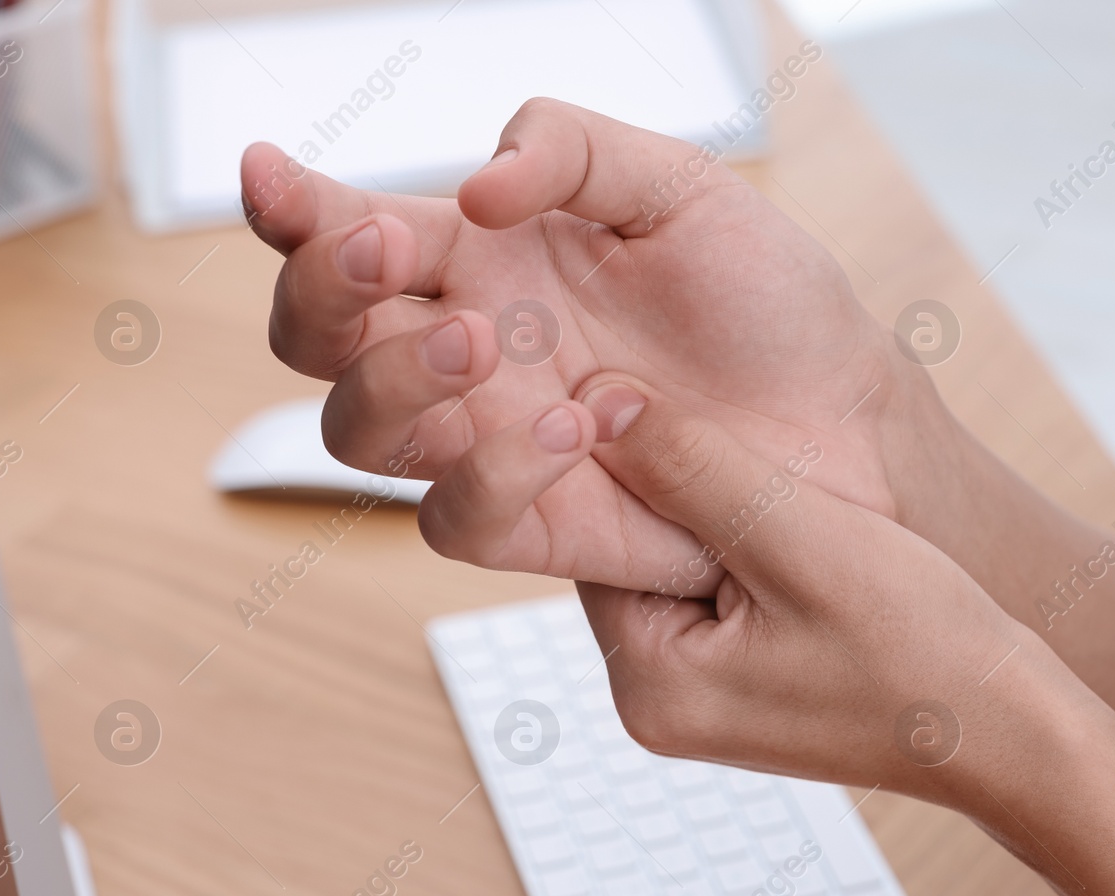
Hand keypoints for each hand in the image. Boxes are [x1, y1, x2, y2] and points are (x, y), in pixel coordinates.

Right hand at [242, 99, 938, 593]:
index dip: (293, 209)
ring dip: (392, 379)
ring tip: (481, 338)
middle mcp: (465, 351)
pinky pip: (455, 517)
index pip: (349, 232)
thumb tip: (475, 185)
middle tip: (387, 251)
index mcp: (479, 258)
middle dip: (324, 292)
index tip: (273, 177)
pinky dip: (492, 467)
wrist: (841, 416)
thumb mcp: (680, 188)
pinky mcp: (534, 524)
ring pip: (357, 433)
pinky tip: (573, 422)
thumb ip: (574, 152)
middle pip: (318, 339)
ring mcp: (489, 442)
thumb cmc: (763, 301)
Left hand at [571, 373, 1092, 810]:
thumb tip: (597, 401)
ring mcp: (702, 703)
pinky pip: (723, 595)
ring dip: (721, 512)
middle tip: (732, 427)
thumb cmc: (922, 647)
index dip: (629, 460)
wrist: (1015, 737)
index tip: (660, 392)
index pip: (596, 541)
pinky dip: (752, 549)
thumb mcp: (800, 539)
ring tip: (777, 473)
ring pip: (683, 567)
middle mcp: (656, 704)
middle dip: (681, 488)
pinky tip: (799, 516)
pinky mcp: (746, 691)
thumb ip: (695, 468)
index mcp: (649, 684)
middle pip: (634, 555)